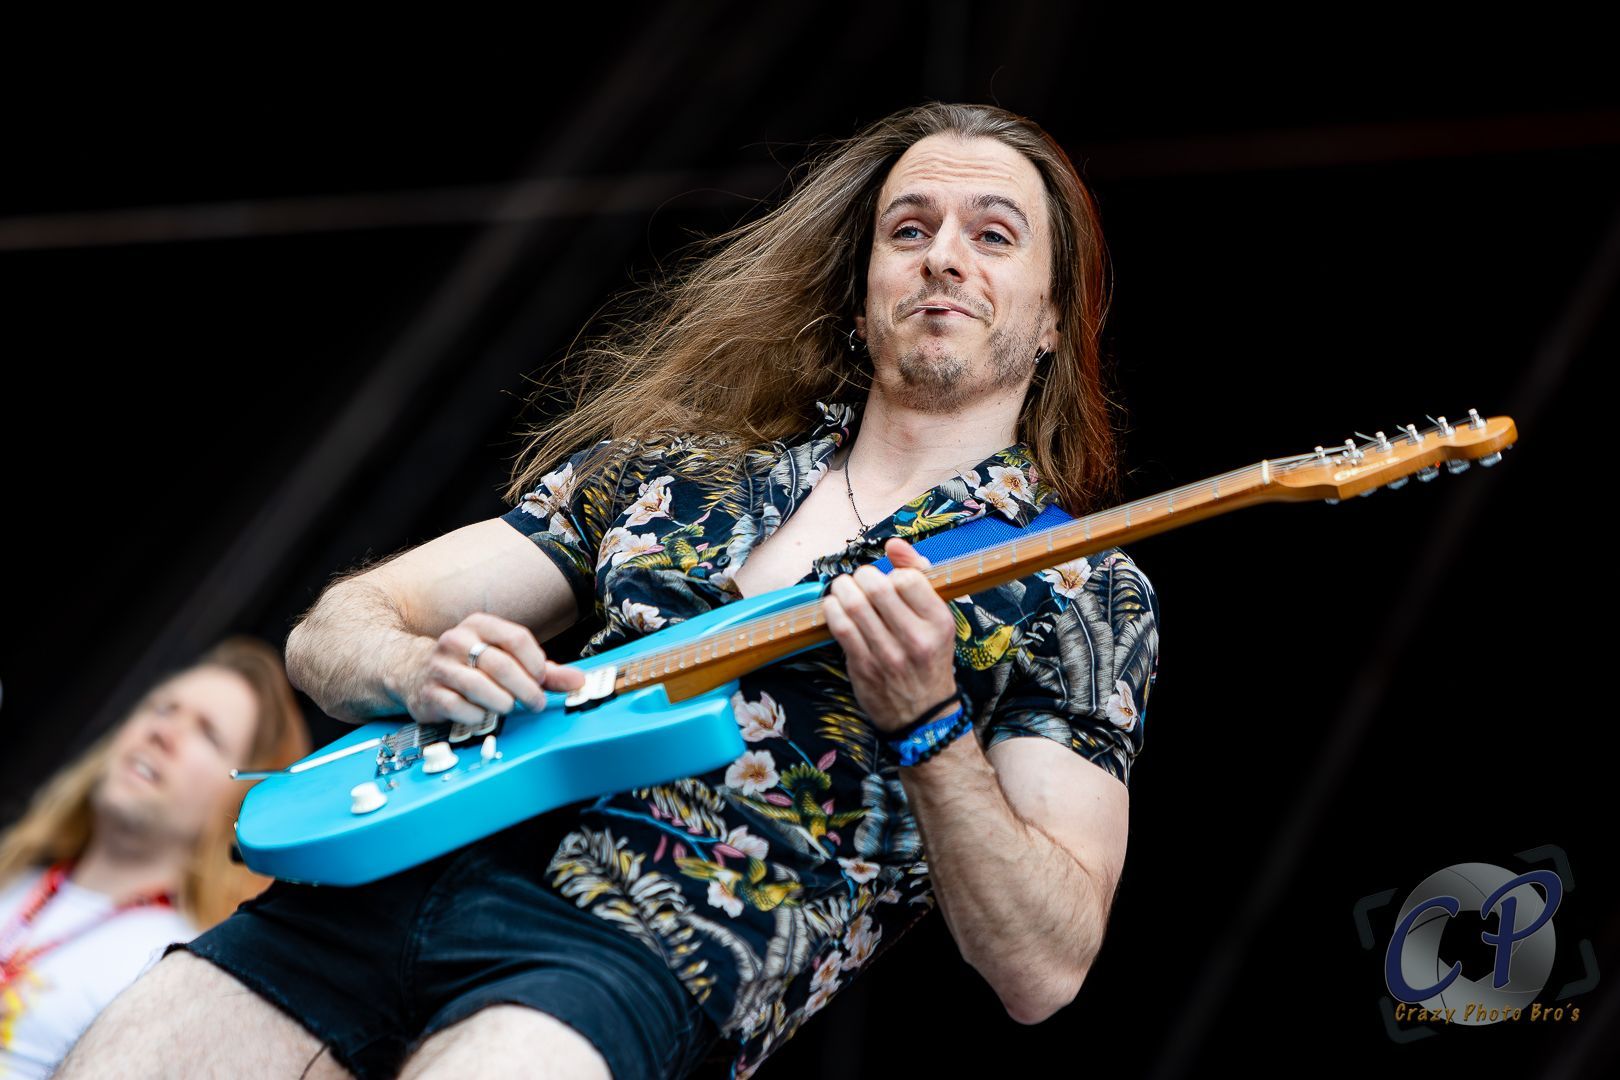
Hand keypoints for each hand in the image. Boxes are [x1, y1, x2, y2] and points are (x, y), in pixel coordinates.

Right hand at [396, 612, 585, 724]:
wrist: (412, 671)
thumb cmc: (469, 665)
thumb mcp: (504, 659)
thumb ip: (542, 670)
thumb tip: (578, 681)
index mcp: (479, 625)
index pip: (517, 638)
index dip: (535, 663)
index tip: (541, 680)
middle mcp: (457, 641)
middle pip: (501, 665)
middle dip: (526, 689)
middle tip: (536, 703)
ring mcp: (440, 667)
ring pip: (481, 687)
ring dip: (503, 703)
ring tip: (508, 706)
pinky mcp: (429, 694)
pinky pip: (461, 708)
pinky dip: (478, 716)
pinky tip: (481, 713)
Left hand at [821, 538, 958, 734]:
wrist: (923, 714)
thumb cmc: (928, 657)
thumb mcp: (936, 618)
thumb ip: (919, 575)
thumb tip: (893, 543)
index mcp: (939, 622)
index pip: (908, 578)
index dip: (892, 573)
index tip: (889, 581)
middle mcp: (916, 639)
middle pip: (877, 586)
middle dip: (861, 576)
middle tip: (859, 580)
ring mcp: (888, 655)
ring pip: (853, 604)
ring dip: (842, 589)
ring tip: (844, 590)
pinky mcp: (863, 667)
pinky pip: (839, 627)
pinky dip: (831, 609)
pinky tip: (834, 607)